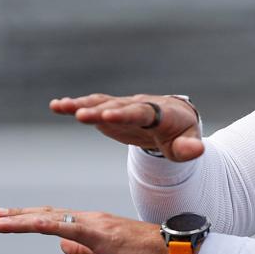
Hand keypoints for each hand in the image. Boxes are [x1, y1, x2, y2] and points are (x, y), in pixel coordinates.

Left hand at [0, 206, 171, 253]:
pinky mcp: (99, 234)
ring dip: (20, 220)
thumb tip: (62, 247)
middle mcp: (89, 219)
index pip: (54, 219)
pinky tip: (28, 222)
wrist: (172, 252)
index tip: (8, 218)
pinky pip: (67, 227)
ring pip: (50, 219)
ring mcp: (93, 225)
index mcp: (92, 224)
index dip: (30, 218)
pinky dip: (45, 223)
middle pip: (46, 215)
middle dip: (17, 217)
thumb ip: (85, 250)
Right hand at [50, 93, 203, 160]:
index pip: (141, 112)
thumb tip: (197, 150)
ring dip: (82, 104)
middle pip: (117, 106)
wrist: (172, 118)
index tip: (109, 115)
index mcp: (159, 113)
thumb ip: (189, 147)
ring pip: (101, 103)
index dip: (125, 114)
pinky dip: (76, 105)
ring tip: (60, 106)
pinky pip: (93, 105)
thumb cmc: (181, 133)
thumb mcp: (187, 142)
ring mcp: (123, 106)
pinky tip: (56, 105)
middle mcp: (139, 104)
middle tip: (80, 114)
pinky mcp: (111, 110)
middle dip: (99, 110)